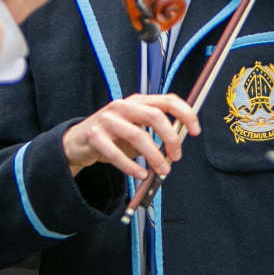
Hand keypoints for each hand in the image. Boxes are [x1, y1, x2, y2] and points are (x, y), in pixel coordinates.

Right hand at [62, 94, 202, 180]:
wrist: (77, 142)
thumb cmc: (112, 136)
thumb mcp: (136, 130)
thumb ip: (155, 134)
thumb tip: (176, 147)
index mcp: (137, 101)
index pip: (168, 100)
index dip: (186, 114)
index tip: (196, 131)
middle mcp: (123, 105)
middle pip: (155, 116)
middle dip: (170, 138)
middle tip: (175, 157)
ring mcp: (107, 119)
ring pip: (137, 135)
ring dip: (154, 156)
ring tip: (161, 170)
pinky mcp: (94, 136)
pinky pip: (116, 153)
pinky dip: (131, 166)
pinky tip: (139, 174)